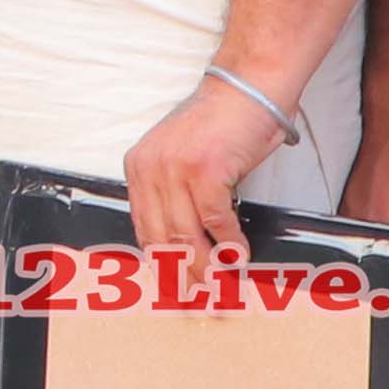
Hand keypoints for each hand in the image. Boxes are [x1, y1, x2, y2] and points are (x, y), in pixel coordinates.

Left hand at [123, 72, 284, 272]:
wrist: (249, 87)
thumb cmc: (223, 123)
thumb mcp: (182, 156)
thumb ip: (174, 194)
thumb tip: (183, 246)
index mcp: (138, 167)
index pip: (143, 229)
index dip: (160, 265)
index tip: (173, 290)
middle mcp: (150, 169)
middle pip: (163, 239)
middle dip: (183, 277)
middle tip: (199, 301)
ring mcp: (176, 169)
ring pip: (188, 237)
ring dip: (208, 269)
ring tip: (222, 289)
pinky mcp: (205, 170)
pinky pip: (217, 221)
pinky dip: (230, 244)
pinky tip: (240, 256)